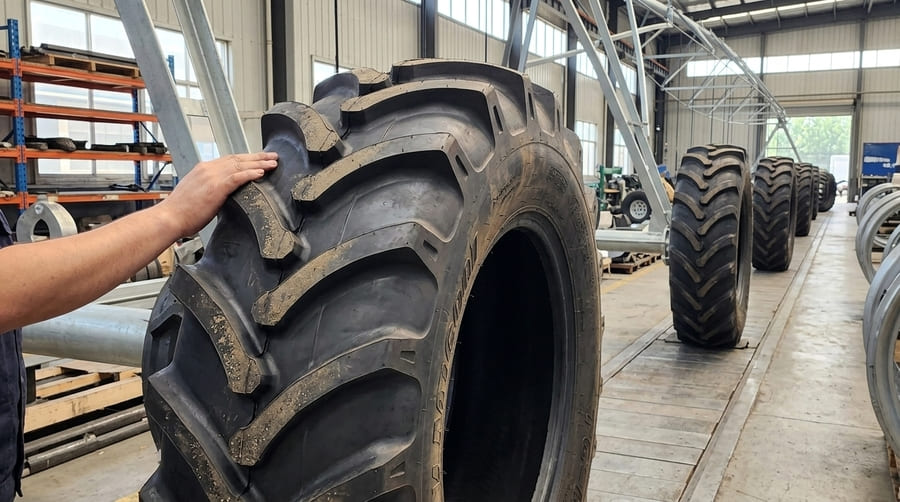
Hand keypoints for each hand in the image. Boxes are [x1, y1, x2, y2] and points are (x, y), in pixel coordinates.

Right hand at [158, 152, 278, 236]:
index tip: (258, 159)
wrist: (170, 218)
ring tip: (273, 163)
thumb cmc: (181, 212)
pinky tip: (262, 172)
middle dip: (257, 157)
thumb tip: (222, 195)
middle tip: (272, 156)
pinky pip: (238, 177)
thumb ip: (211, 190)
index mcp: (203, 169)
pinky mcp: (216, 187)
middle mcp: (208, 169)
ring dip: (259, 163)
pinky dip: (251, 173)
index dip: (246, 158)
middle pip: (238, 159)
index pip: (229, 160)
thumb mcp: (197, 194)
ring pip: (240, 165)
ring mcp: (212, 176)